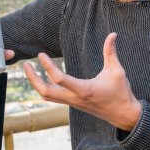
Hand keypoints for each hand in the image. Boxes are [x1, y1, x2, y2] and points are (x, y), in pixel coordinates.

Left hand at [23, 33, 141, 130]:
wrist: (123, 114)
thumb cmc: (121, 92)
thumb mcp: (117, 70)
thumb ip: (111, 52)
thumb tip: (113, 34)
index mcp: (84, 90)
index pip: (60, 79)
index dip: (48, 66)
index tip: (41, 55)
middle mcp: (75, 98)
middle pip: (45, 92)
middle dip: (32, 79)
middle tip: (26, 65)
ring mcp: (73, 102)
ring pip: (47, 96)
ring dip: (36, 84)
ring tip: (30, 70)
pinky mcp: (73, 104)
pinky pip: (54, 97)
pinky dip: (46, 88)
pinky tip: (45, 78)